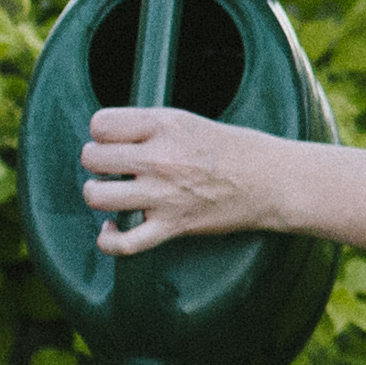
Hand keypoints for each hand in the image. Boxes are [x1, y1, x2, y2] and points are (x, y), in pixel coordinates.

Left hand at [84, 106, 275, 255]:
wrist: (273, 181)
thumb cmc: (235, 149)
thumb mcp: (189, 121)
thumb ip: (149, 127)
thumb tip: (111, 140)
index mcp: (165, 126)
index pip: (100, 124)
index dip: (102, 132)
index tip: (114, 139)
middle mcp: (159, 159)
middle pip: (92, 158)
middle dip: (98, 161)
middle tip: (113, 166)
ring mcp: (163, 195)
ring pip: (97, 196)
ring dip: (97, 194)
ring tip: (110, 191)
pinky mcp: (172, 226)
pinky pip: (123, 243)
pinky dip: (109, 240)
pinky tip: (111, 229)